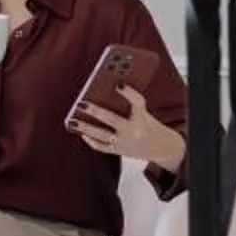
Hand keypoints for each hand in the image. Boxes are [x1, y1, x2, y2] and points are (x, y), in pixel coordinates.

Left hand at [71, 85, 188, 171]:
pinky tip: (82, 133)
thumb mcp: (144, 112)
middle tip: (81, 103)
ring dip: (85, 128)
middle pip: (112, 119)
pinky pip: (102, 147)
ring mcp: (125, 143)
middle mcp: (134, 131)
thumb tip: (109, 90)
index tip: (119, 84)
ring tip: (72, 120)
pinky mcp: (119, 151)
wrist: (162, 148)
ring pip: (102, 135)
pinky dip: (91, 140)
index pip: (137, 103)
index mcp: (143, 118)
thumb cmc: (150, 124)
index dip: (129, 93)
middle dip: (95, 111)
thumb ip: (130, 103)